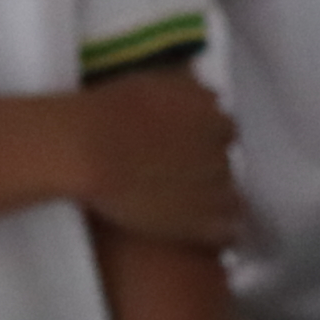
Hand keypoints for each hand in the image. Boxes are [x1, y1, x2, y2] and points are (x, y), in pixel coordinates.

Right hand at [77, 65, 246, 248]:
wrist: (88, 150)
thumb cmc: (108, 110)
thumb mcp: (153, 83)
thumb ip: (186, 91)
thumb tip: (204, 93)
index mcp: (211, 113)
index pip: (225, 129)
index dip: (206, 140)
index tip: (186, 148)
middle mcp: (221, 147)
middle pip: (226, 162)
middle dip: (208, 169)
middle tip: (179, 178)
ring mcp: (215, 185)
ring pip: (232, 198)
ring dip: (215, 202)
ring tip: (189, 210)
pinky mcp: (202, 221)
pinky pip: (228, 231)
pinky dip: (220, 233)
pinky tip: (205, 236)